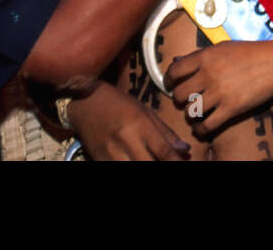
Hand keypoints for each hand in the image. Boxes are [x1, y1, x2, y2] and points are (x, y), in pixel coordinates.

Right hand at [65, 81, 189, 159]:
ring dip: (145, 166)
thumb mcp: (146, 112)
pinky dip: (128, 168)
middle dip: (163, 166)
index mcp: (140, 125)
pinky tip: (136, 162)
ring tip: (153, 160)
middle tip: (170, 163)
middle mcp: (126, 140)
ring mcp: (110, 152)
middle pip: (149, 165)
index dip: (177, 162)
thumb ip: (166, 133)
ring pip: (133, 169)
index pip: (164, 151)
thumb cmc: (120, 104)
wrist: (86, 102)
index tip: (186, 163)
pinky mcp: (98, 160)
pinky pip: (116, 169)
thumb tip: (185, 151)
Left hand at [164, 39, 272, 135]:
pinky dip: (201, 130)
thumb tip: (179, 63)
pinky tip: (202, 127)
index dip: (168, 81)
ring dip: (190, 115)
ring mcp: (219, 93)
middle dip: (177, 100)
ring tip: (195, 113)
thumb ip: (200, 55)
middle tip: (184, 100)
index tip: (170, 85)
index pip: (174, 71)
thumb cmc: (250, 52)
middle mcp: (208, 74)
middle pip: (178, 94)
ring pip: (190, 111)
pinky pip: (207, 125)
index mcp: (205, 57)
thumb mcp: (223, 47)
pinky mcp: (231, 108)